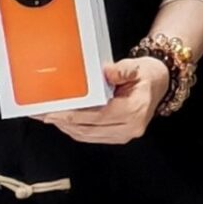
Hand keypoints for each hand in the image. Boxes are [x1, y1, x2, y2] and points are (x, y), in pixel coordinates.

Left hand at [38, 57, 168, 144]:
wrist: (159, 83)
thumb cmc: (146, 74)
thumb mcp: (135, 66)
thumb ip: (120, 70)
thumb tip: (104, 72)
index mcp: (134, 110)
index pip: (97, 116)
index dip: (72, 116)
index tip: (53, 113)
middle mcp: (130, 127)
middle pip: (88, 129)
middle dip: (64, 123)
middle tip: (43, 115)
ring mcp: (124, 135)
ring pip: (87, 136)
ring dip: (66, 128)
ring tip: (48, 118)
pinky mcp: (118, 137)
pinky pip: (91, 136)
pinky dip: (75, 130)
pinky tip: (63, 122)